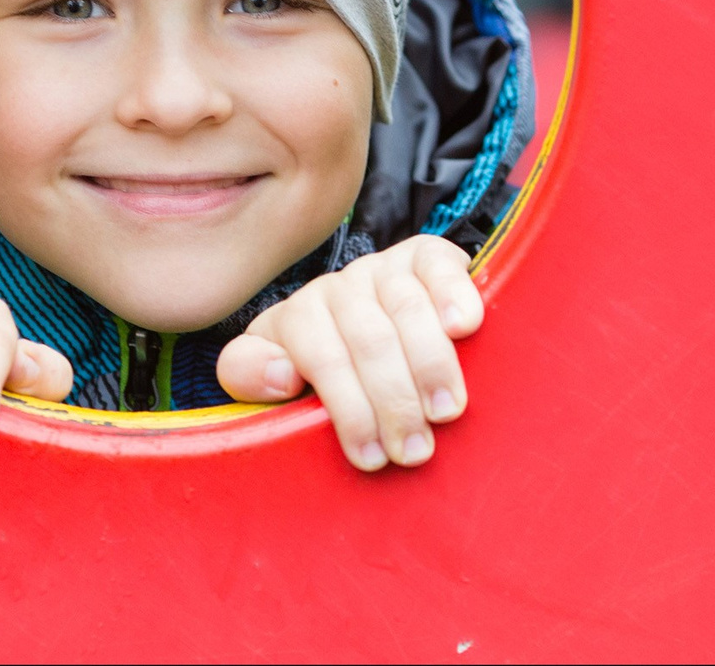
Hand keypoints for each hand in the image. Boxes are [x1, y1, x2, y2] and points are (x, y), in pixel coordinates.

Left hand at [217, 236, 481, 470]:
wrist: (368, 324)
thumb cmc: (326, 373)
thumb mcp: (274, 377)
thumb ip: (251, 374)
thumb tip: (282, 374)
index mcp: (297, 318)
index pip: (319, 357)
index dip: (347, 410)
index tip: (370, 458)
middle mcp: (337, 289)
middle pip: (369, 339)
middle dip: (392, 401)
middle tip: (413, 451)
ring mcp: (383, 270)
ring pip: (406, 309)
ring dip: (429, 365)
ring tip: (445, 412)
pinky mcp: (427, 257)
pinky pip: (439, 267)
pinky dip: (453, 295)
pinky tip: (463, 327)